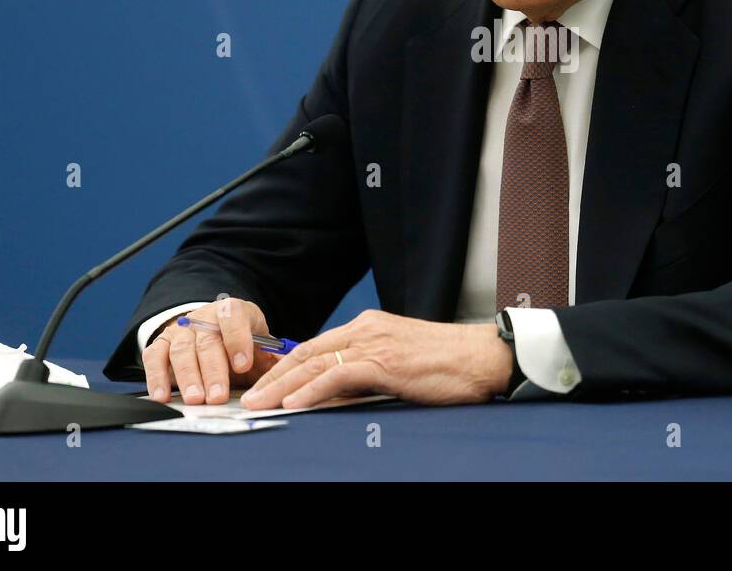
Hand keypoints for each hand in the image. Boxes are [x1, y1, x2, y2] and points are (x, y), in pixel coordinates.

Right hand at [142, 297, 280, 404]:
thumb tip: (287, 369)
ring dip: (189, 377)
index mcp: (232, 311)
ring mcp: (181, 330)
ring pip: (181, 350)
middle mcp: (204, 317)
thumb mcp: (259, 345)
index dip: (238, 340)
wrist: (210, 330)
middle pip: (207, 340)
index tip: (243, 365)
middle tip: (218, 396)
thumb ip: (271, 358)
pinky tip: (162, 396)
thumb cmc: (240, 343)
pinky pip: (154, 357)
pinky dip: (156, 377)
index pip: (233, 316)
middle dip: (214, 370)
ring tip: (195, 399)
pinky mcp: (161, 344)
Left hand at [240, 309, 512, 409]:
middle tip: (248, 397)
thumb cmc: (450, 363)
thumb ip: (369, 372)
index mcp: (370, 326)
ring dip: (281, 386)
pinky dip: (311, 390)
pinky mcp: (384, 363)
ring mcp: (374, 344)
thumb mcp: (401, 362)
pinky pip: (337, 376)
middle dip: (273, 377)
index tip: (264, 385)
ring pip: (314, 363)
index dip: (285, 366)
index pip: (316, 345)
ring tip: (259, 404)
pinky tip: (293, 404)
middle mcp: (366, 329)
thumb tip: (337, 394)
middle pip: (306, 352)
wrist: (483, 356)